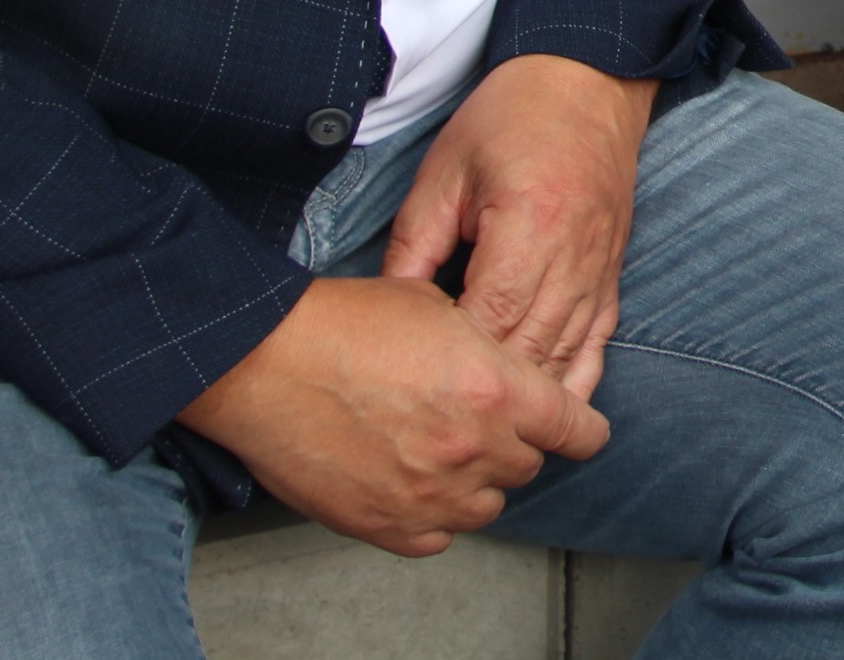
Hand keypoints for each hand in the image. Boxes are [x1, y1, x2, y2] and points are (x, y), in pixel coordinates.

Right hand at [178, 276, 610, 555]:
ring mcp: (430, 495)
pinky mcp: (387, 525)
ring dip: (475, 481)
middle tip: (476, 420)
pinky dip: (433, 514)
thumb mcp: (436, 306)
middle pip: (527, 465)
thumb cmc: (343, 323)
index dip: (579, 430)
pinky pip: (437, 536)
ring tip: (438, 450)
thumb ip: (484, 346)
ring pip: (486, 506)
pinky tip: (411, 483)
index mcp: (497, 391)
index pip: (576, 430)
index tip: (576, 431)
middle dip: (512, 443)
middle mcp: (473, 449)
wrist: (263, 363)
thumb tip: (498, 360)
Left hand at [381, 55, 657, 398]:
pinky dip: (575, 382)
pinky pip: (598, 344)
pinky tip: (551, 413)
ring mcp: (599, 270)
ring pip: (566, 356)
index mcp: (530, 223)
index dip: (455, 356)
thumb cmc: (510, 117)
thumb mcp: (444, 172)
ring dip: (528, 397)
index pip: (492, 315)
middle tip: (440, 419)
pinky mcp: (612, 275)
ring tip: (485, 430)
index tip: (416, 378)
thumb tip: (386, 313)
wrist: (586, 82)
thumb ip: (414, 246)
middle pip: (530, 348)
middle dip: (487, 391)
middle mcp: (574, 255)